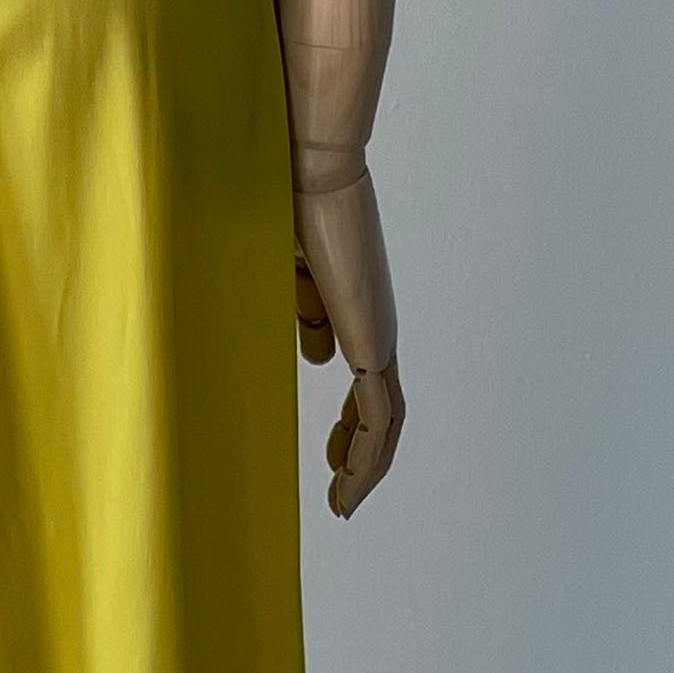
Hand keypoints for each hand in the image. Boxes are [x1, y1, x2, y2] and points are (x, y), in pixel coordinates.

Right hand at [293, 167, 404, 518]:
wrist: (312, 169)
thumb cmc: (291, 200)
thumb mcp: (288, 266)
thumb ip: (304, 309)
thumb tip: (318, 357)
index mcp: (354, 306)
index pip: (365, 377)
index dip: (350, 421)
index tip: (327, 453)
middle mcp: (375, 324)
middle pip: (382, 407)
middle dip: (360, 452)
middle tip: (340, 490)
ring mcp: (377, 333)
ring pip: (385, 420)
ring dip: (366, 465)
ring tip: (343, 503)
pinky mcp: (371, 339)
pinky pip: (379, 416)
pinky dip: (368, 455)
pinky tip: (347, 484)